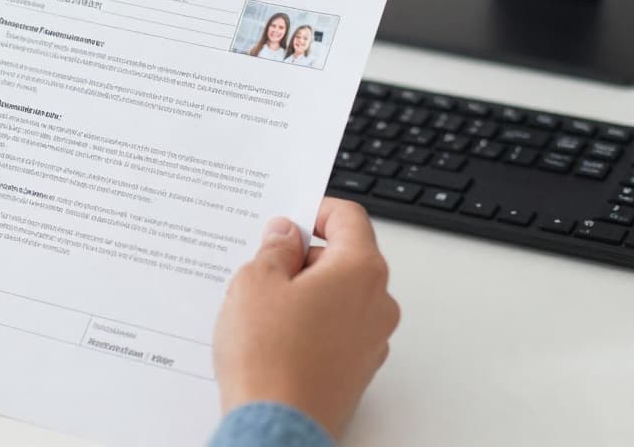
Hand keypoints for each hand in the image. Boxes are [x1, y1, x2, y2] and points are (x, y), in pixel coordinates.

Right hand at [213, 198, 399, 440]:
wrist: (276, 428)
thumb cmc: (268, 358)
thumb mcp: (256, 282)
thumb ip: (274, 249)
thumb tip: (285, 235)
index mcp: (360, 270)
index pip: (348, 217)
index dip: (314, 210)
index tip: (288, 218)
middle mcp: (377, 304)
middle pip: (345, 257)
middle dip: (304, 256)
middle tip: (263, 267)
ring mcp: (372, 341)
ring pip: (340, 296)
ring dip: (306, 293)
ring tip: (262, 310)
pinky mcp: (358, 370)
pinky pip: (337, 330)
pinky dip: (311, 325)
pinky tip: (274, 339)